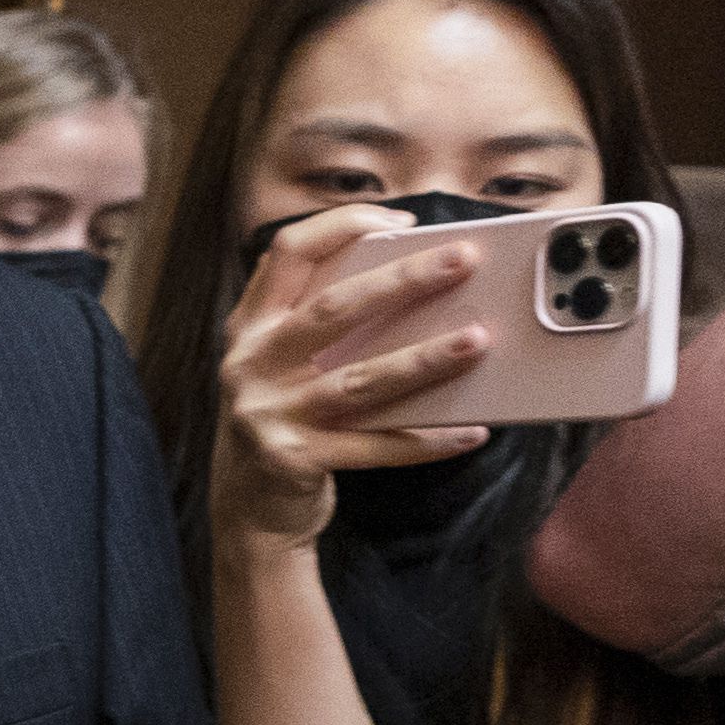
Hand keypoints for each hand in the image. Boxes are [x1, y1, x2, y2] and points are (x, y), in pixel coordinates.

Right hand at [208, 206, 492, 559]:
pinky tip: (469, 430)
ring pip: (358, 380)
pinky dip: (424, 440)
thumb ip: (325, 321)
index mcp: (251, 324)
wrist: (247, 503)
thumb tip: (417, 283)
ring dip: (423, 359)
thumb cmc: (285, 414)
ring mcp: (268, 412)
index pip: (288, 253)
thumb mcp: (285, 359)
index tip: (400, 220)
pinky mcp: (293, 459)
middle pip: (332, 309)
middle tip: (462, 260)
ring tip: (477, 341)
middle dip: (403, 280)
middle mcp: (252, 362)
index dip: (341, 226)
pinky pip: (372, 447)